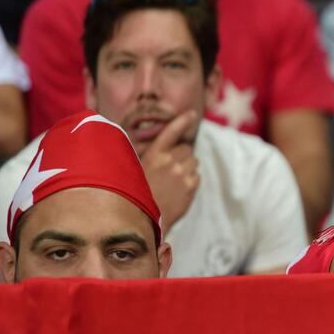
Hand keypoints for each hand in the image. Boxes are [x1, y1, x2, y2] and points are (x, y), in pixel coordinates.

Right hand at [140, 110, 199, 229]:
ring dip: (187, 166)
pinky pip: (196, 176)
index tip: (192, 114)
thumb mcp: (136, 170)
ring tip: (174, 179)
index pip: (171, 132)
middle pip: (186, 148)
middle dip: (181, 154)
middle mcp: (170, 162)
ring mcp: (183, 174)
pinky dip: (190, 179)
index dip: (182, 121)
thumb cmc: (138, 194)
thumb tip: (164, 151)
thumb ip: (151, 157)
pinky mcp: (191, 187)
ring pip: (193, 161)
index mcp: (154, 155)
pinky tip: (178, 188)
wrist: (144, 219)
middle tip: (171, 167)